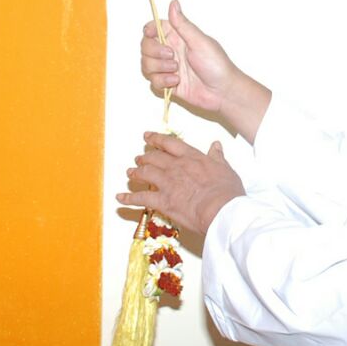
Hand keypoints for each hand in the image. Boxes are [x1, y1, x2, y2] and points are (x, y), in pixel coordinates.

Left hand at [117, 132, 244, 233]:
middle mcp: (176, 167)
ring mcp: (167, 183)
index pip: (170, 143)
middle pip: (154, 157)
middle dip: (144, 157)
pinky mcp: (162, 201)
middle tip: (139, 158)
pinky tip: (120, 198)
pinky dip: (128, 198)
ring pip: (145, 173)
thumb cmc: (226, 191)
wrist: (221, 209)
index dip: (156, 139)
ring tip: (130, 173)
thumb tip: (216, 146)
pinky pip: (140, 198)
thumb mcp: (225, 169)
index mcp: (192, 157)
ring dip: (136, 173)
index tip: (148, 136)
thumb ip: (217, 156)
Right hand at [140, 0, 270, 140]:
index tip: (152, 34)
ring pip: (146, 64)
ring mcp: (168, 67)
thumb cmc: (217, 65)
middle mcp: (171, 50)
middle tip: (172, 56)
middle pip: (146, 46)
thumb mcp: (200, 41)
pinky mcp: (167, 83)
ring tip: (177, 71)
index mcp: (178, 37)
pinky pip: (153, 81)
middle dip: (154, 52)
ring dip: (159, 68)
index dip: (149, 30)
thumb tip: (174, 2)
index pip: (154, 28)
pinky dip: (162, 81)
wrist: (223, 92)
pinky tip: (176, 82)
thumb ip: (183, 24)